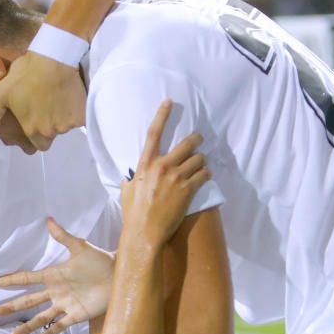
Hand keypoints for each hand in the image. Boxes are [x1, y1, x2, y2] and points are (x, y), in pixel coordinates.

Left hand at [0, 53, 85, 151]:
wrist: (54, 58)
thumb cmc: (26, 74)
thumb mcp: (1, 93)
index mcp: (32, 129)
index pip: (37, 145)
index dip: (36, 135)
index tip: (37, 121)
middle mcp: (51, 131)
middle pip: (52, 137)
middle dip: (50, 128)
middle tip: (48, 108)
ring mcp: (68, 123)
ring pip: (66, 127)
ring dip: (63, 117)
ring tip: (58, 98)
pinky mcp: (83, 114)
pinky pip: (81, 119)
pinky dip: (78, 111)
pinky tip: (71, 97)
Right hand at [0, 217, 114, 333]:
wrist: (119, 276)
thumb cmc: (101, 260)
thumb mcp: (80, 247)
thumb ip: (63, 237)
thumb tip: (48, 220)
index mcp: (54, 275)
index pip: (28, 278)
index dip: (12, 280)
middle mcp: (55, 292)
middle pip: (29, 301)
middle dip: (13, 306)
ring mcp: (65, 305)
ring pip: (41, 317)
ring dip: (27, 326)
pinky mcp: (76, 315)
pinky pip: (59, 325)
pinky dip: (48, 333)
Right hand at [122, 100, 209, 246]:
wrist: (144, 232)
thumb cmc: (133, 213)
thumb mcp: (126, 191)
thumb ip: (131, 179)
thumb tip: (130, 177)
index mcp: (145, 165)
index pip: (153, 133)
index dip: (162, 115)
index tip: (169, 102)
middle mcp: (161, 167)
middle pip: (187, 144)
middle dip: (196, 140)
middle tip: (199, 140)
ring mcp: (176, 177)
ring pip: (199, 159)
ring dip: (202, 161)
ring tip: (201, 166)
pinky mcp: (188, 189)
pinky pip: (204, 174)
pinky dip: (206, 175)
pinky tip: (205, 177)